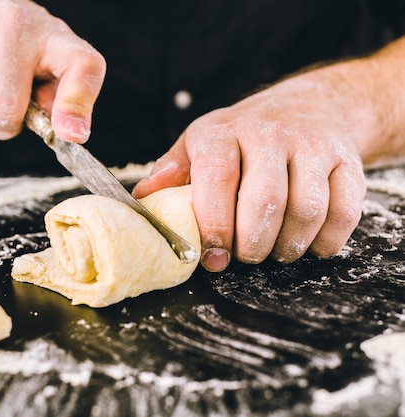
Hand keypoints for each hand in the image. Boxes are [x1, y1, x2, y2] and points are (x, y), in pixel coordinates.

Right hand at [0, 0, 105, 141]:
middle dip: (0, 124)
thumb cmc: (15, 51)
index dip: (75, 106)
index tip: (70, 135)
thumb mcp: (48, 70)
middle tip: (1, 103)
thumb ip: (61, 103)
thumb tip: (69, 133)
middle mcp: (17, 22)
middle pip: (4, 112)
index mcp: (56, 37)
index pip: (82, 67)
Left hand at [133, 69, 368, 271]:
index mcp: (223, 132)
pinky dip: (326, 241)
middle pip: (265, 200)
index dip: (214, 225)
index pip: (217, 178)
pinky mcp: (348, 161)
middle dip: (252, 244)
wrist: (307, 106)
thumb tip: (142, 200)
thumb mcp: (199, 143)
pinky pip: (344, 212)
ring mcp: (313, 145)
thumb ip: (172, 172)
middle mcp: (269, 134)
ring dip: (288, 246)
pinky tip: (307, 244)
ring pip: (306, 209)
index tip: (212, 256)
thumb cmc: (243, 135)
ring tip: (274, 252)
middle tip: (245, 257)